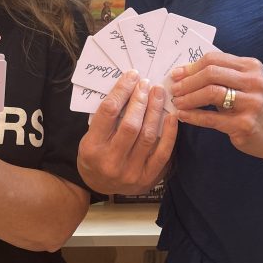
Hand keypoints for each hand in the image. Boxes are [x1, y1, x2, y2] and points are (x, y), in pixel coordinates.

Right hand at [77, 70, 177, 195]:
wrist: (99, 186)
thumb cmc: (95, 154)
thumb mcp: (91, 136)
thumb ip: (106, 117)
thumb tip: (129, 87)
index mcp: (92, 147)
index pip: (108, 112)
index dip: (122, 90)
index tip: (132, 77)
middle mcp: (110, 161)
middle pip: (130, 124)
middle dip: (141, 99)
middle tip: (147, 83)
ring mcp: (130, 172)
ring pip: (147, 136)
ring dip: (155, 110)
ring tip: (158, 93)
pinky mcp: (146, 179)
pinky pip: (162, 153)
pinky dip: (169, 133)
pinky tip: (171, 117)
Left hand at [170, 52, 262, 159]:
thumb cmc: (255, 105)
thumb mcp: (245, 83)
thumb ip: (222, 75)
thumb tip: (184, 73)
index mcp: (251, 67)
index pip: (214, 59)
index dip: (191, 67)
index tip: (177, 74)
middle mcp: (254, 82)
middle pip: (211, 73)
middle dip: (188, 81)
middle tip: (174, 89)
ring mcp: (251, 103)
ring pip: (211, 93)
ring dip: (189, 98)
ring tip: (177, 102)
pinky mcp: (245, 124)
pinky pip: (212, 118)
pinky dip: (193, 116)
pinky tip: (183, 115)